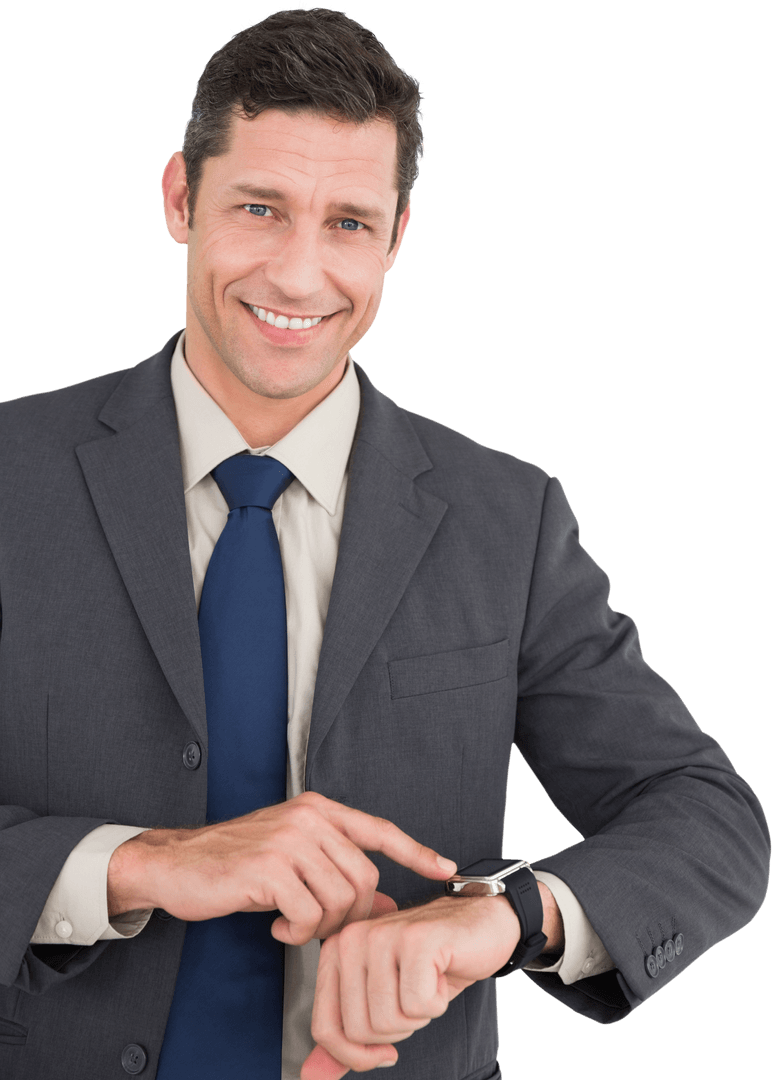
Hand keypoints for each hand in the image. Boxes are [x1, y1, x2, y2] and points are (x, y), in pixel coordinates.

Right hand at [108, 791, 455, 944]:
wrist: (177, 863)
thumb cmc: (235, 864)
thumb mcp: (292, 860)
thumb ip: (335, 873)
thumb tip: (384, 905)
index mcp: (318, 809)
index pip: (379, 830)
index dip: (415, 851)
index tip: (444, 867)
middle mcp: (309, 817)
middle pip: (364, 879)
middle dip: (350, 915)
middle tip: (319, 926)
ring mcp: (289, 839)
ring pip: (340, 899)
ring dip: (320, 926)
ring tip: (293, 924)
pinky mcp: (270, 867)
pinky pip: (308, 915)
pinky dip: (297, 933)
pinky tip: (277, 927)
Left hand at [301, 893, 520, 1076]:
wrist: (480, 925)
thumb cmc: (432, 964)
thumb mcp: (385, 1004)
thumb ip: (348, 1038)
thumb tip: (310, 1076)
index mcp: (336, 952)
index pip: (324, 1029)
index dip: (356, 1054)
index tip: (384, 1047)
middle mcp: (352, 938)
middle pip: (359, 1031)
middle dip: (396, 1031)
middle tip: (413, 997)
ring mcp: (383, 935)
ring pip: (388, 1021)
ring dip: (418, 1016)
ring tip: (427, 982)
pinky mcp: (417, 940)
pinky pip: (418, 1006)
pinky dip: (437, 1003)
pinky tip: (441, 973)